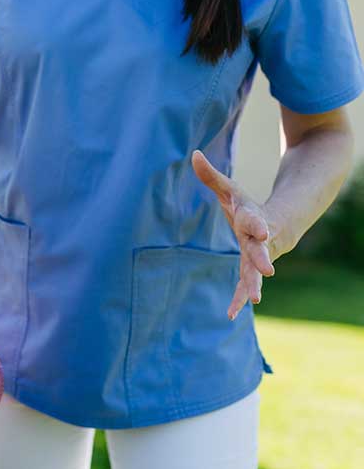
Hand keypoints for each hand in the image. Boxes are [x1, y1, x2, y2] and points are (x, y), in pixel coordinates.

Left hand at [191, 150, 278, 320]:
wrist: (276, 223)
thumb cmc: (246, 205)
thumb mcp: (230, 190)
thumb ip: (211, 176)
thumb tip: (193, 154)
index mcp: (253, 218)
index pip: (255, 220)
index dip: (257, 224)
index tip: (260, 229)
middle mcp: (259, 240)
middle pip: (261, 250)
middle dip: (262, 259)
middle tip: (268, 271)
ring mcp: (257, 257)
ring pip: (255, 273)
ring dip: (253, 286)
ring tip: (254, 300)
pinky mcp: (252, 270)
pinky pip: (245, 285)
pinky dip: (240, 299)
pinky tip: (231, 315)